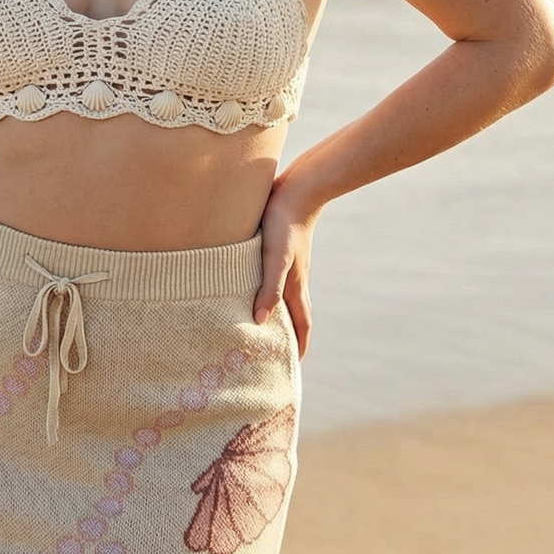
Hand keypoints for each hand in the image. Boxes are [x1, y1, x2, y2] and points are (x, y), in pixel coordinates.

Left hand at [254, 169, 321, 357]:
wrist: (298, 188)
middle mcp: (294, 278)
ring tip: (261, 325)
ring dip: (275, 313)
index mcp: (295, 286)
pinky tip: (252, 285)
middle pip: (293, 314)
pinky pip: (273, 277)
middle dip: (287, 335)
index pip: (301, 324)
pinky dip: (266, 290)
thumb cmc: (284, 224)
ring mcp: (288, 264)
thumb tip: (260, 321)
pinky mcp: (279, 249)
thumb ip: (269, 288)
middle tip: (274, 353)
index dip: (299, 346)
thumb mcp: (276, 258)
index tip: (293, 366)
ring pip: (282, 296)